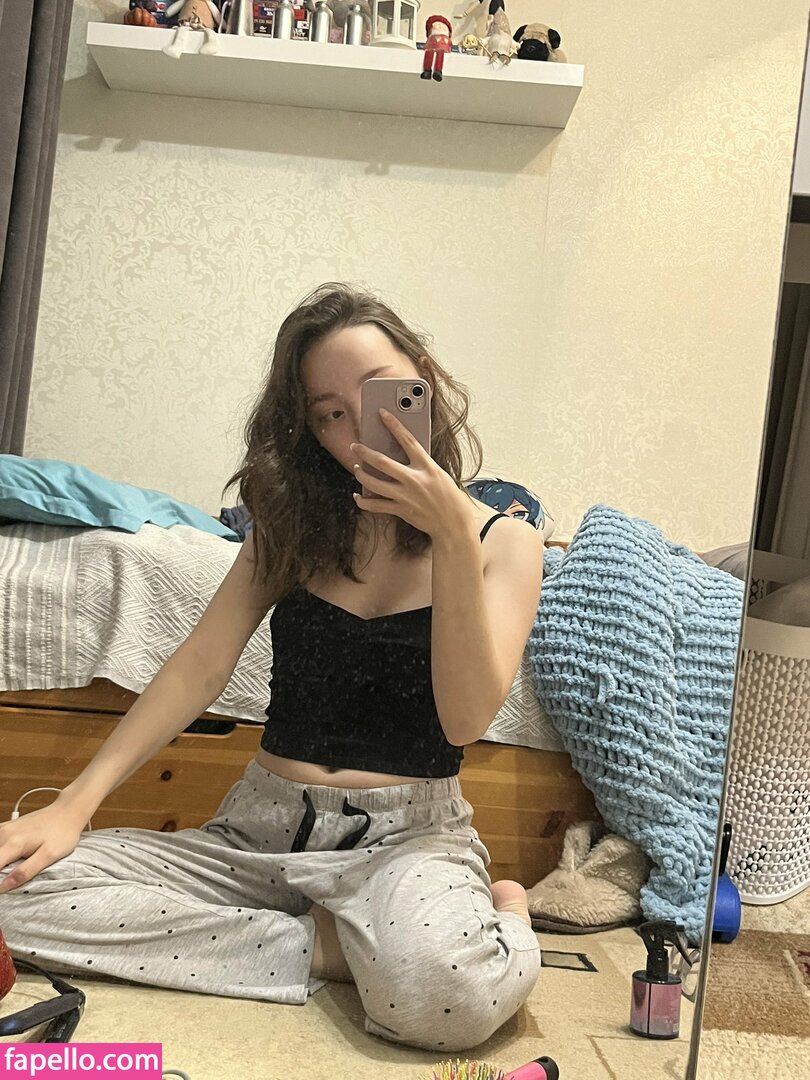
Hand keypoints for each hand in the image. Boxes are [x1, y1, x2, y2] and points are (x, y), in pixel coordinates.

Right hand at [0, 803, 85, 892]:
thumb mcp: (49, 855)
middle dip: (0, 870)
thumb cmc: (63, 832)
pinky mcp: (7, 827)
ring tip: (14, 867)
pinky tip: (11, 857)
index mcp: (13, 843)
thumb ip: (26, 871)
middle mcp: (5, 834)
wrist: (68, 811)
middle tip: (12, 876)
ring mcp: (4, 829)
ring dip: (1, 861)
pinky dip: (1, 853)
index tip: (3, 886)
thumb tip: (4, 886)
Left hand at [351, 409, 470, 539]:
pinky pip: (375, 506)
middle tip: (355, 446)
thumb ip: (421, 464)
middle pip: (382, 462)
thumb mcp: (439, 474)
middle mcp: (415, 480)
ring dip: (361, 474)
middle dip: (365, 452)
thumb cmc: (448, 496)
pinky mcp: (401, 511)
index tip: (382, 413)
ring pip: (374, 483)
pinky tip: (357, 496)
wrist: (454, 523)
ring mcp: (406, 496)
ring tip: (357, 468)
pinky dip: (363, 501)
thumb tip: (400, 454)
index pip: (408, 440)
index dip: (394, 425)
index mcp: (427, 467)